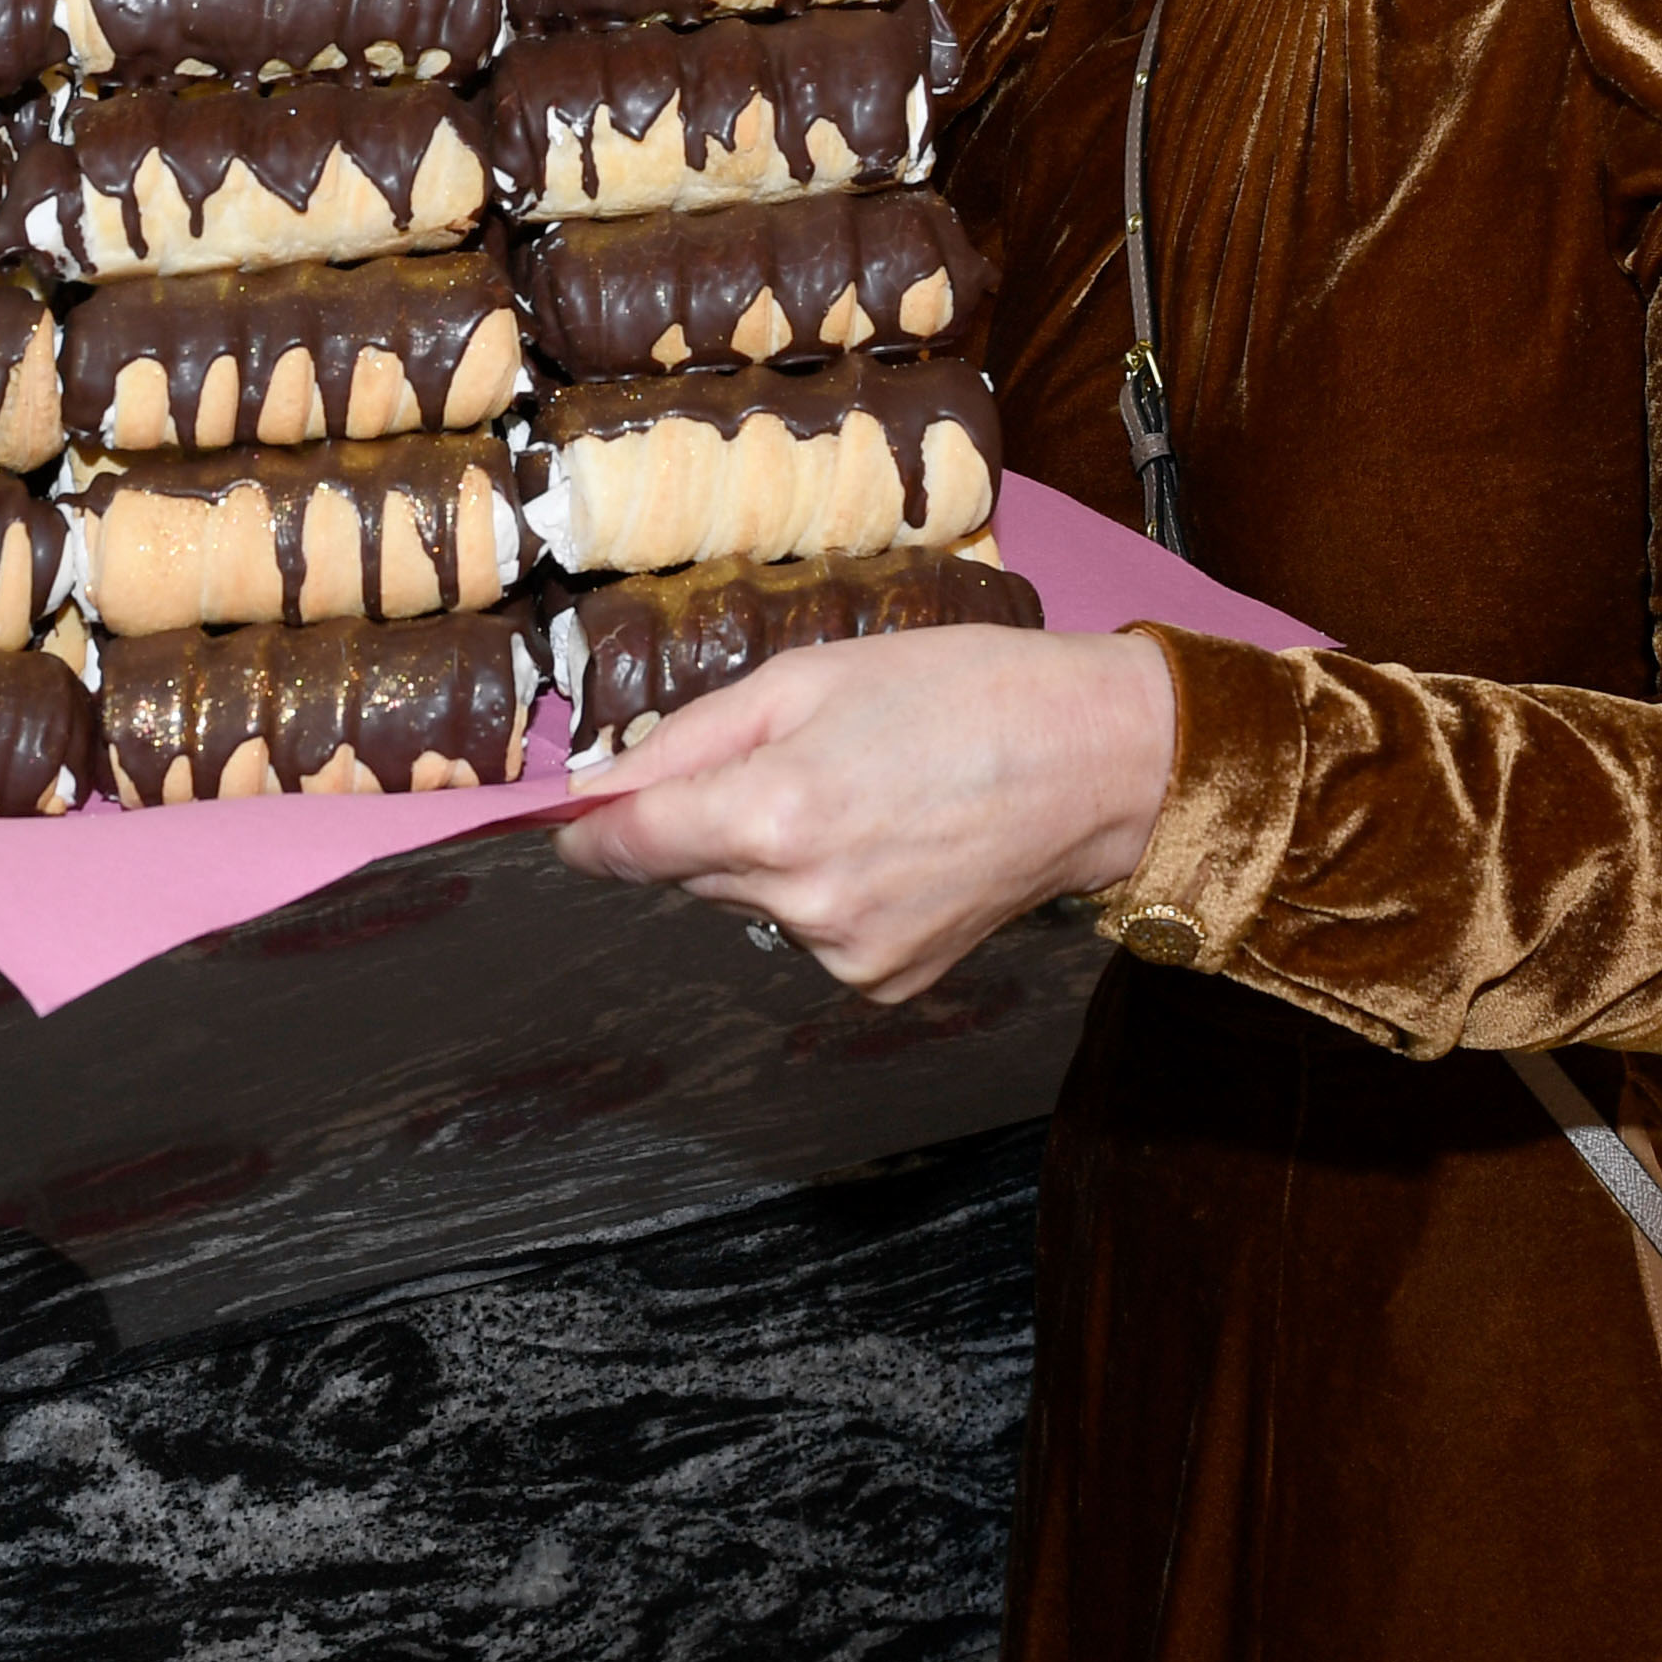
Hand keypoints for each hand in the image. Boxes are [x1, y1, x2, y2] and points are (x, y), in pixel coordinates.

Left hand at [552, 626, 1178, 1003]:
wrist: (1093, 762)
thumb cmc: (957, 692)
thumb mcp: (807, 676)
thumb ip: (689, 738)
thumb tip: (597, 786)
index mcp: (774, 815)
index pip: (627, 847)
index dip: (588, 831)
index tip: (568, 819)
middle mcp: (802, 902)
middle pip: (689, 872)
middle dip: (707, 823)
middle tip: (790, 763)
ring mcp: (848, 954)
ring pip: (750, 904)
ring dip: (772, 860)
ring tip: (862, 799)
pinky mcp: (886, 985)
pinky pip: (811, 936)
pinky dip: (827, 895)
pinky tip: (891, 849)